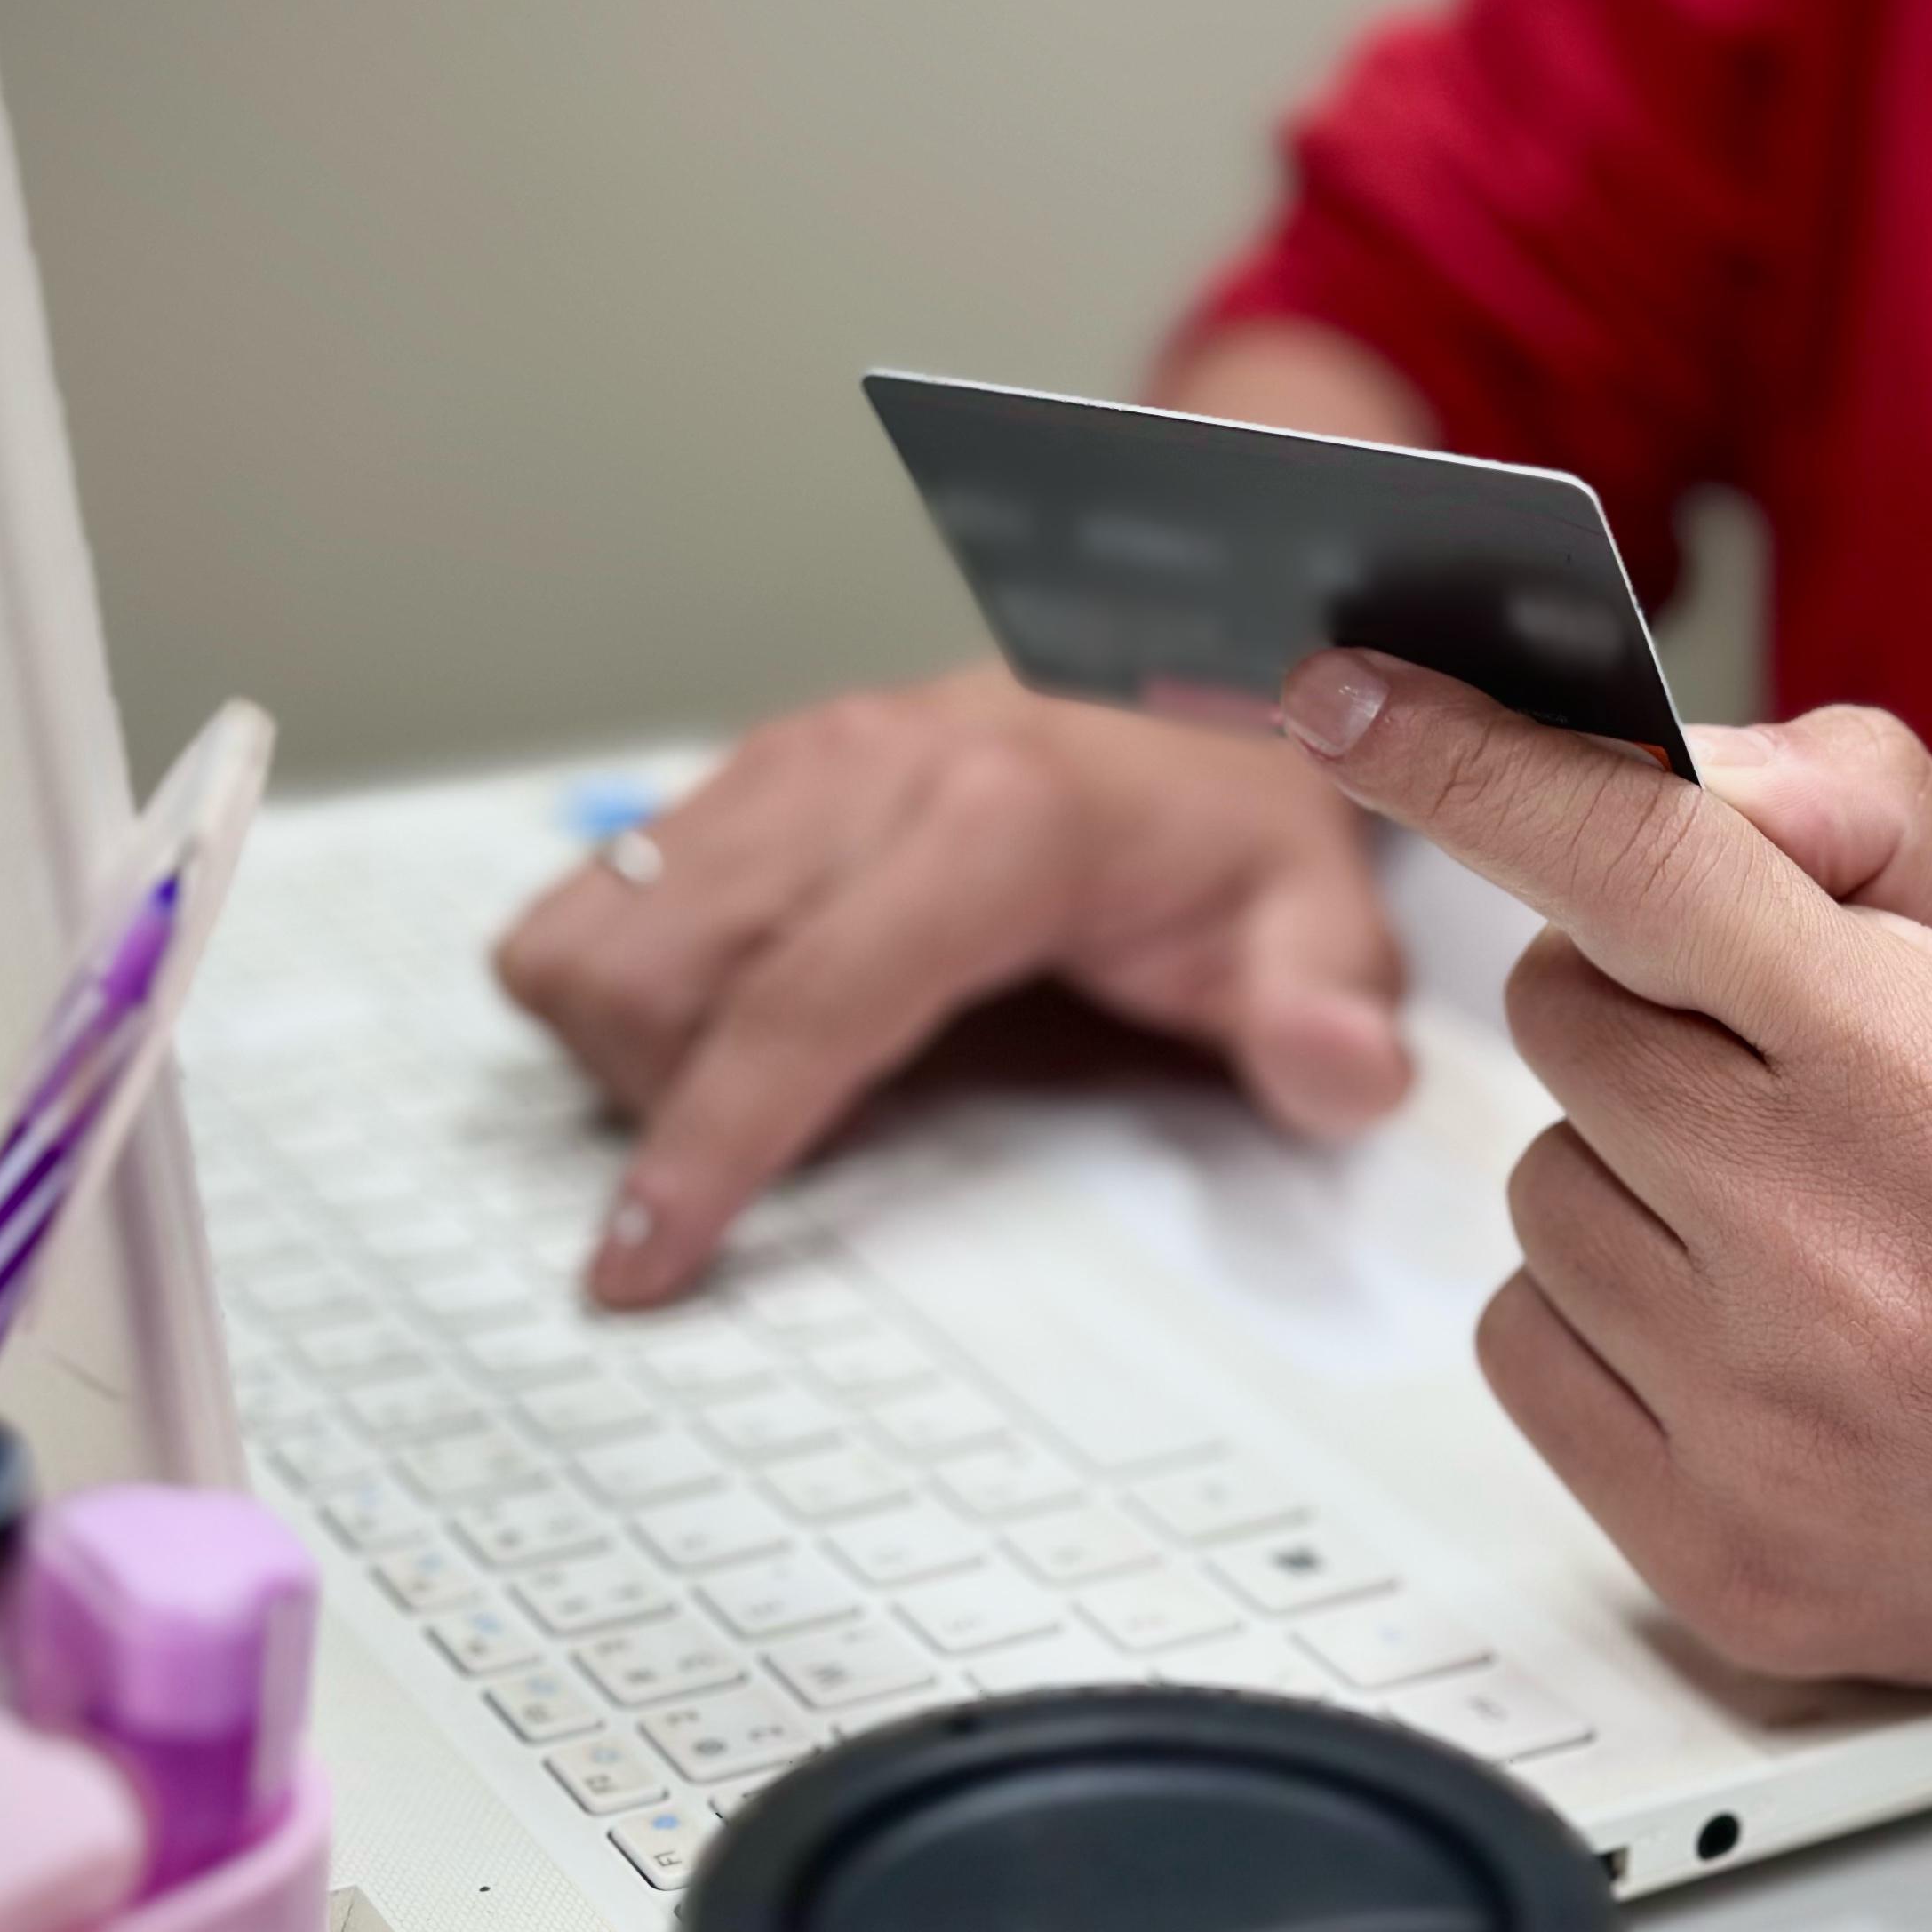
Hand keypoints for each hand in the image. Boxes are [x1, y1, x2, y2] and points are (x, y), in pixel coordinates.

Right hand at [494, 664, 1408, 1303]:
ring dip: (625, 1045)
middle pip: (656, 977)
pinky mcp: (751, 762)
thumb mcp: (1322, 921)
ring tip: (731, 1099)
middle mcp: (867, 770)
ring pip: (595, 926)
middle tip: (735, 1181)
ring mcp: (794, 757)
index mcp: (994, 823)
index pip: (806, 1006)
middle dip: (659, 1110)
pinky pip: (601, 881)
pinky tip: (720, 1019)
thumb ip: (1329, 1014)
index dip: (710, 1146)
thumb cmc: (1243, 816)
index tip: (642, 1263)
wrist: (1203, 668)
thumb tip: (1337, 1074)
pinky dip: (622, 974)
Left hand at [1277, 649, 1931, 1752]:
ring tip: (1810, 1220)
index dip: (1476, 764)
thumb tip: (1666, 757)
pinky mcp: (1715, 1558)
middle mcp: (1846, 1271)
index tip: (1344, 693)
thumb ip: (1861, 820)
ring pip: (1535, 1182)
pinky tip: (1761, 1329)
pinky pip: (1522, 1338)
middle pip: (1564, 1017)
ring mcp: (1768, 1436)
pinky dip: (1607, 1309)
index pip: (1646, 875)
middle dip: (1649, 1003)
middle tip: (1789, 1060)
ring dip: (1634, 1166)